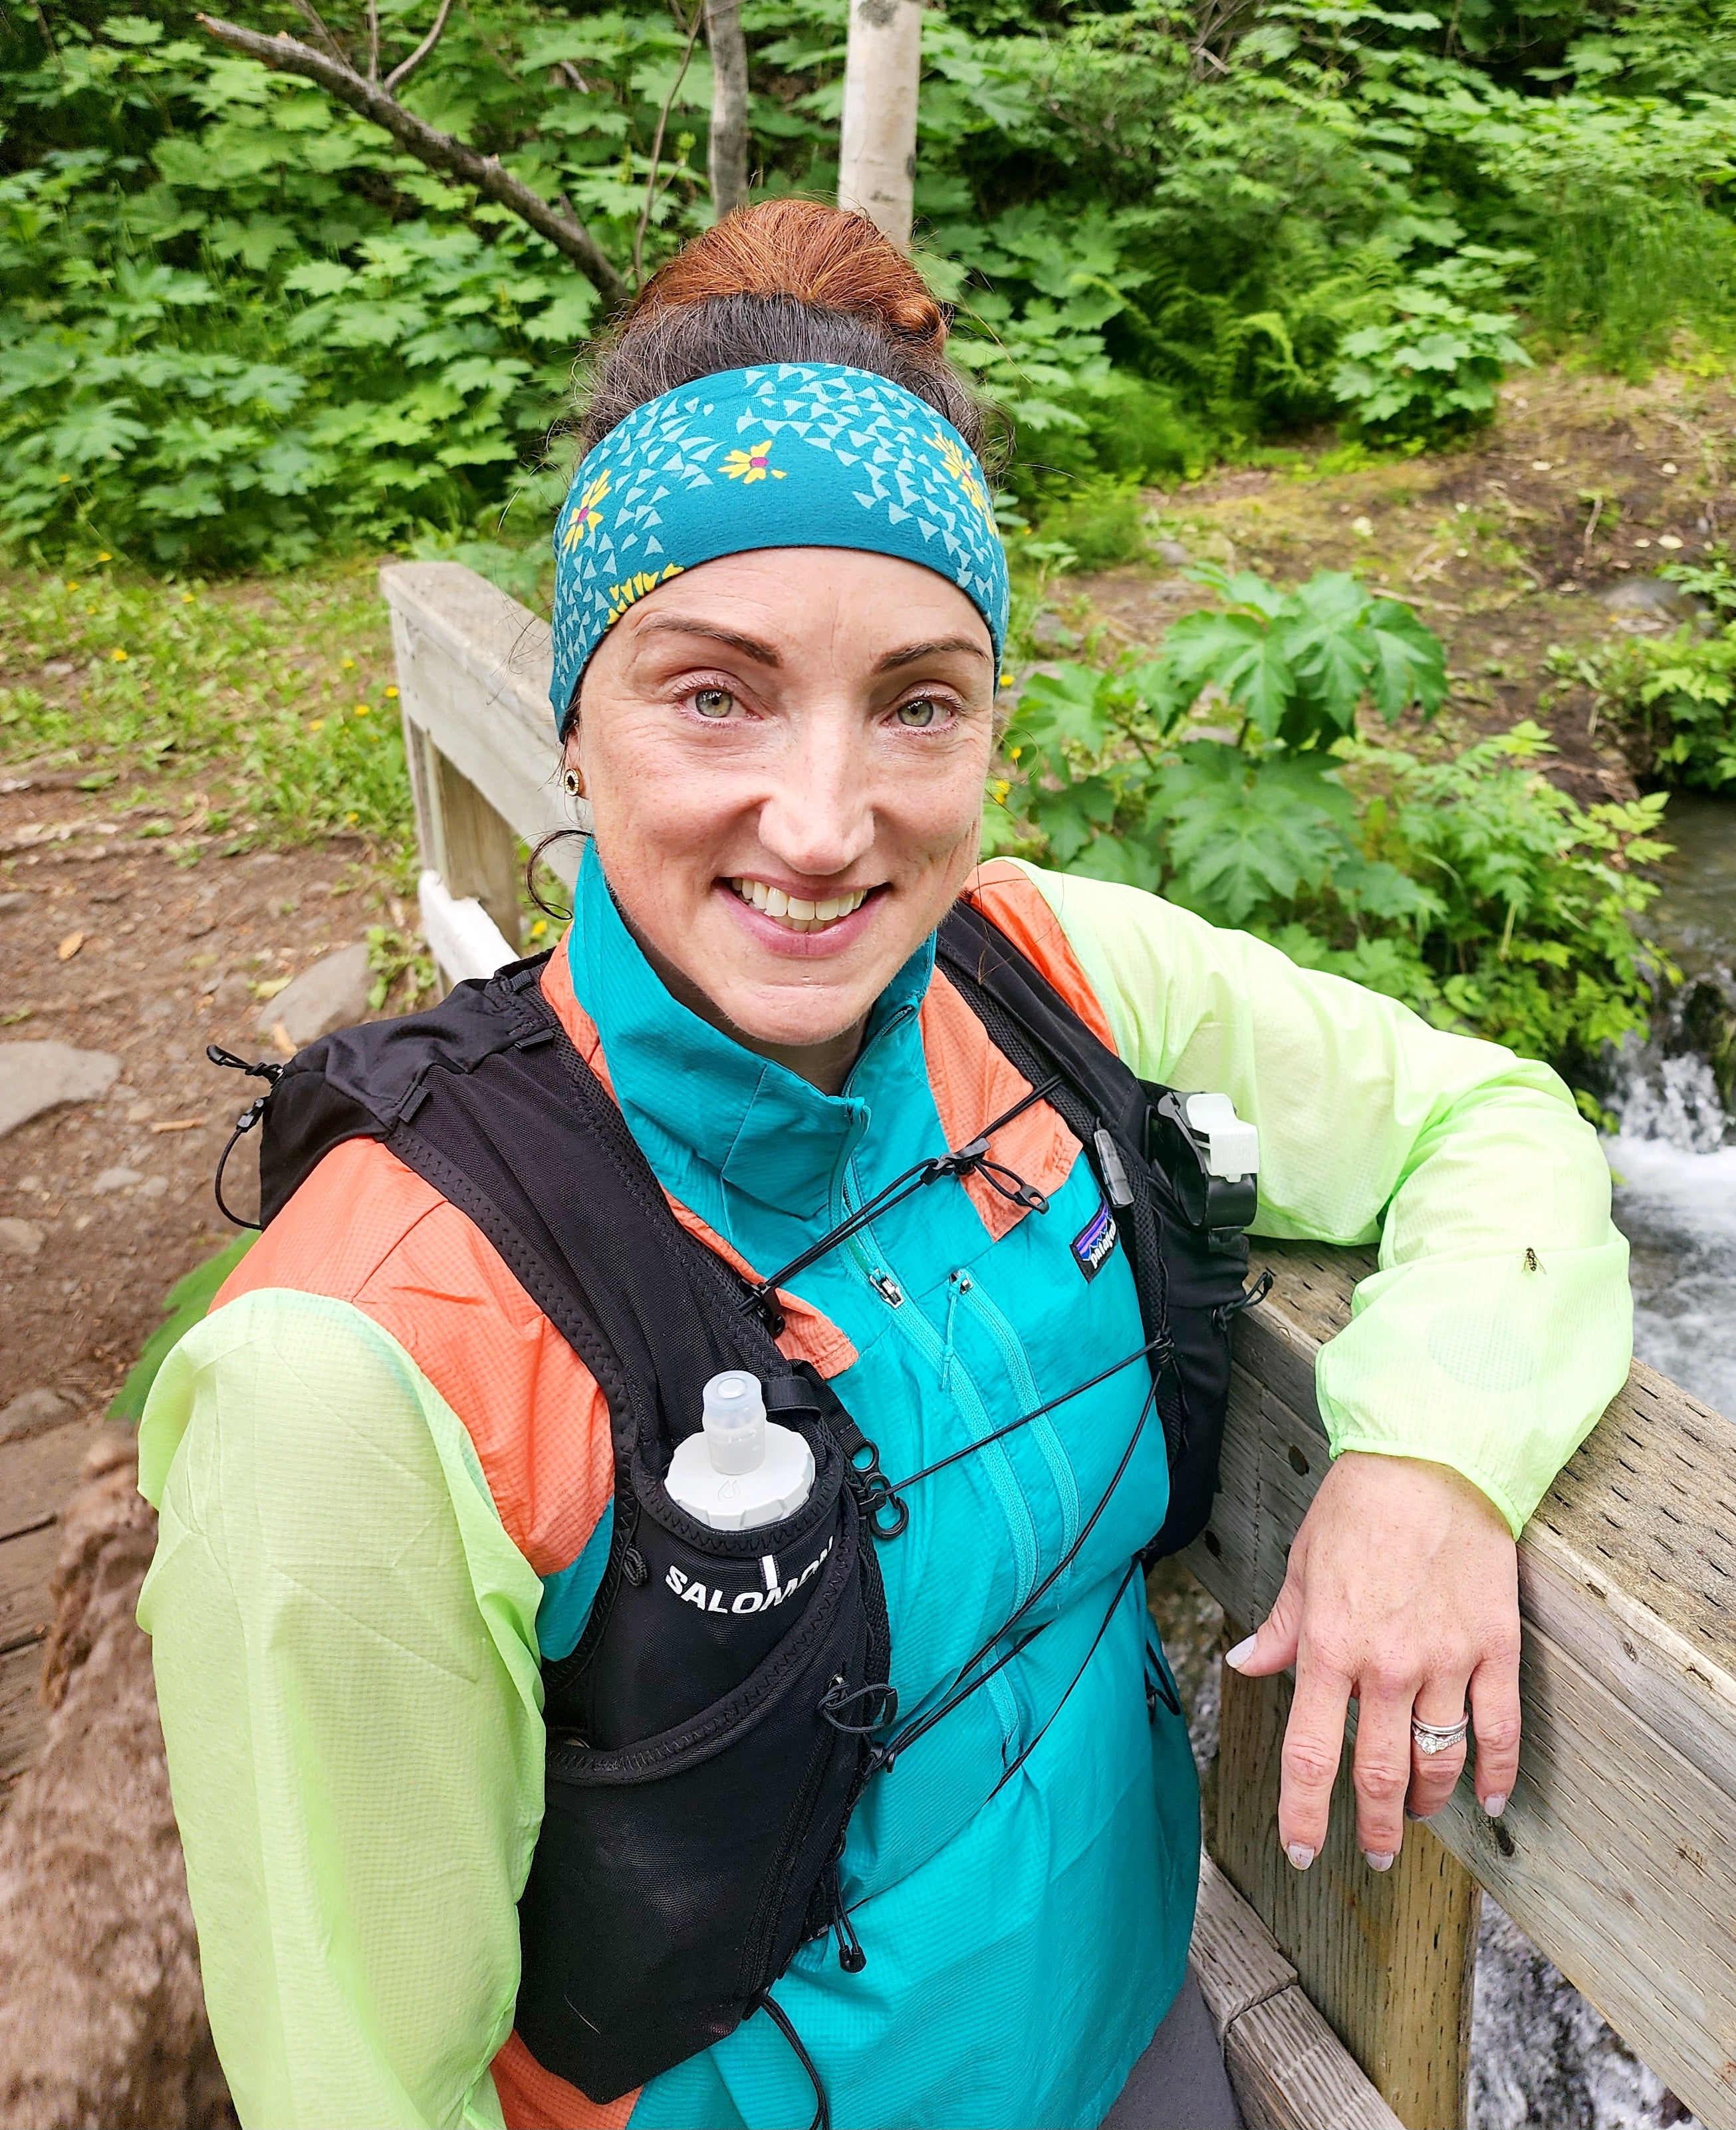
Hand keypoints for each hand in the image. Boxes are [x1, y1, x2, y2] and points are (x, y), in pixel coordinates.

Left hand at [1225, 1450, 1518, 1871]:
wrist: (1431, 1461)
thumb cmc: (1360, 1507)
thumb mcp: (1303, 1566)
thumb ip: (1280, 1629)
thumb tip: (1245, 1663)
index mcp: (1329, 1647)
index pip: (1312, 1755)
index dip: (1304, 1814)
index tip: (1304, 1850)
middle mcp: (1385, 1665)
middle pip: (1381, 1776)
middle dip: (1376, 1828)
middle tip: (1374, 1853)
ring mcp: (1445, 1659)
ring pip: (1440, 1760)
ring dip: (1430, 1803)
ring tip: (1420, 1816)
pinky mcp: (1493, 1647)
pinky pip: (1498, 1728)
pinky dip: (1496, 1773)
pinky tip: (1490, 1797)